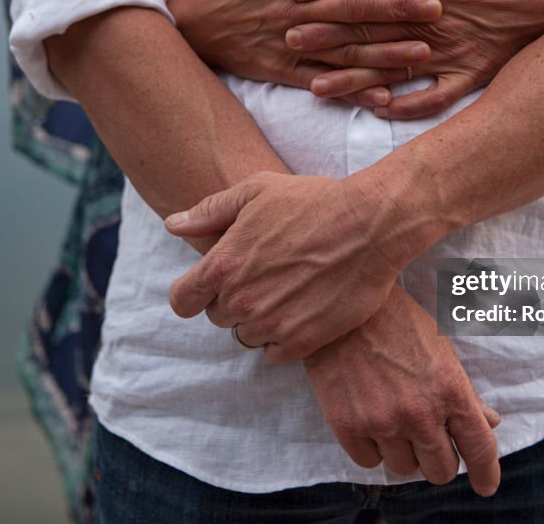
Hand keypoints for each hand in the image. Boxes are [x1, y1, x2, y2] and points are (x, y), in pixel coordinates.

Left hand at [165, 172, 417, 362]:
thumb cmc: (316, 201)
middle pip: (218, 317)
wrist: (371, 225)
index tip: (208, 290)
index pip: (182, 300)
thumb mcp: (258, 190)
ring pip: (246, 336)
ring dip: (260, 321)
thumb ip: (211, 211)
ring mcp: (271, 324)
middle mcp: (241, 299)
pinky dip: (284, 338)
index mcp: (223, 264)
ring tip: (287, 293)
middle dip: (234, 301)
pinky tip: (303, 311)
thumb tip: (173, 224)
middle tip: (265, 278)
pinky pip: (274, 354)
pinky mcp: (302, 341)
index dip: (193, 295)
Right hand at [169, 0, 441, 107]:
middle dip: (399, 5)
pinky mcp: (285, 71)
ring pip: (347, 48)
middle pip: (357, 6)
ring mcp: (294, 42)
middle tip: (438, 6)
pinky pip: (324, 83)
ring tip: (422, 54)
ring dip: (385, 52)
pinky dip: (353, 90)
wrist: (195, 20)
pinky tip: (383, 97)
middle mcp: (302, 8)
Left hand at [284, 0, 543, 118]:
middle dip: (326, 33)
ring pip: (393, 68)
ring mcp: (449, 52)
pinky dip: (408, 107)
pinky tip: (377, 113)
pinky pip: (435, 99)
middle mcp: (431, 19)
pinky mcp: (469, 77)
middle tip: (287, 37)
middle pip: (370, 27)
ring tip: (316, 87)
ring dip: (354, 79)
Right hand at [304, 286, 501, 495]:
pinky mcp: (347, 426)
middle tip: (429, 440)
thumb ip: (466, 392)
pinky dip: (372, 448)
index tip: (485, 486)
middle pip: (441, 470)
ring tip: (394, 420)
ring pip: (404, 468)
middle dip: (439, 460)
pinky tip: (370, 421)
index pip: (479, 449)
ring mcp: (382, 422)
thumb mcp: (441, 350)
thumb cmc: (397, 323)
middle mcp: (420, 412)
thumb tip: (491, 422)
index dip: (486, 474)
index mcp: (451, 390)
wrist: (341, 309)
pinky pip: (369, 462)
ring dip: (404, 451)